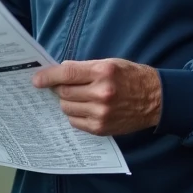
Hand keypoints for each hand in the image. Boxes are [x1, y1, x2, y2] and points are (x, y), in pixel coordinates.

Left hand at [32, 59, 162, 135]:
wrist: (156, 100)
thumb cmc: (131, 77)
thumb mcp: (109, 64)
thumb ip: (84, 68)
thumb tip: (59, 72)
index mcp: (103, 72)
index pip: (66, 73)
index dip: (48, 76)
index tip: (36, 80)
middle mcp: (101, 93)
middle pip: (64, 92)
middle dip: (58, 89)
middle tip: (62, 86)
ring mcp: (101, 113)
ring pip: (67, 108)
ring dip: (67, 102)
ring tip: (78, 97)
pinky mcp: (101, 128)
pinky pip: (75, 122)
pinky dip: (75, 115)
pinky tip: (85, 108)